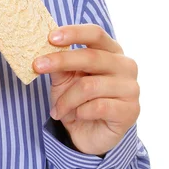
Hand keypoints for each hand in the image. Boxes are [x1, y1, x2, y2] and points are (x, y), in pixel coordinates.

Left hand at [33, 24, 139, 155]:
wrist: (90, 135)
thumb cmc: (78, 100)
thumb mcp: (64, 78)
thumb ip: (60, 63)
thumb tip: (46, 46)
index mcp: (112, 50)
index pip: (96, 33)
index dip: (74, 33)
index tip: (50, 38)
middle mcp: (125, 65)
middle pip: (91, 57)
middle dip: (61, 61)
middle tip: (37, 66)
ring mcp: (131, 88)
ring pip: (89, 85)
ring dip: (67, 98)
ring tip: (57, 109)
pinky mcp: (130, 110)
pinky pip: (98, 107)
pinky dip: (80, 112)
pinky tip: (77, 116)